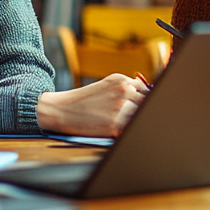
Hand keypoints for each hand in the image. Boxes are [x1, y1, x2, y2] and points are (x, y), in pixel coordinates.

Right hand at [36, 73, 151, 137]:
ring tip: (123, 122)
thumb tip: (146, 96)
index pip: (147, 89)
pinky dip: (128, 129)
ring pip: (140, 115)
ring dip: (136, 119)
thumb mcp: (106, 85)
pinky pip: (130, 127)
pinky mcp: (115, 125)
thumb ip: (127, 88)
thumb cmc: (84, 99)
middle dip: (143, 109)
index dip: (147, 98)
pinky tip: (119, 128)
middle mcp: (123, 91)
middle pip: (147, 102)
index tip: (149, 103)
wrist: (61, 110)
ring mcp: (120, 108)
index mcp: (121, 80)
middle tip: (134, 116)